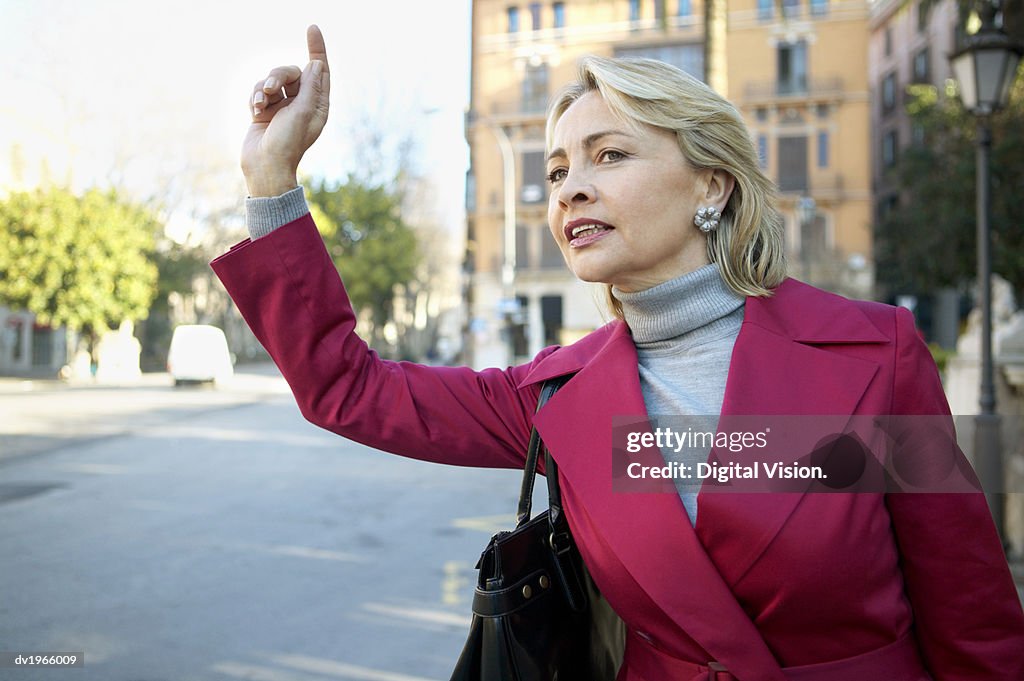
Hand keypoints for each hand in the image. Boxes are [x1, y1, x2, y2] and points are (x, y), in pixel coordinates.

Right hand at [241, 25, 330, 196]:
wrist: (264, 166)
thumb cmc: (287, 143)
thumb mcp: (303, 112)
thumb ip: (310, 86)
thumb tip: (317, 64)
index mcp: (317, 105)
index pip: (319, 70)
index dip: (316, 48)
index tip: (312, 27)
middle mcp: (302, 103)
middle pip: (291, 72)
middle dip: (278, 76)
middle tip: (271, 89)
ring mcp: (282, 107)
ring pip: (272, 80)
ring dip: (263, 89)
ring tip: (260, 104)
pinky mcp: (265, 110)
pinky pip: (258, 91)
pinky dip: (255, 97)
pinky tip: (254, 111)